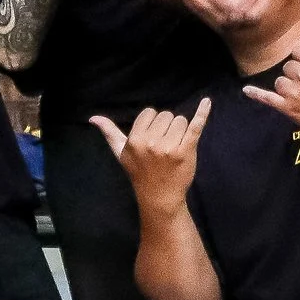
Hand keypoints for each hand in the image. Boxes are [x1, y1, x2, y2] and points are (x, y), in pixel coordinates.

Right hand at [89, 98, 210, 214]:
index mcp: (135, 140)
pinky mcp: (186, 151)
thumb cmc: (139, 172)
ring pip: (180, 121)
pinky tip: (207, 102)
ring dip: (180, 131)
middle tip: (163, 147)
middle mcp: (151, 142)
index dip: (153, 123)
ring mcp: (170, 147)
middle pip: (166, 115)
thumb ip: (109, 133)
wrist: (159, 197)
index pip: (149, 113)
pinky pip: (195, 126)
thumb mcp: (120, 153)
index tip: (152, 138)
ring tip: (174, 148)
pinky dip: (202, 113)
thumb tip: (93, 118)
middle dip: (167, 127)